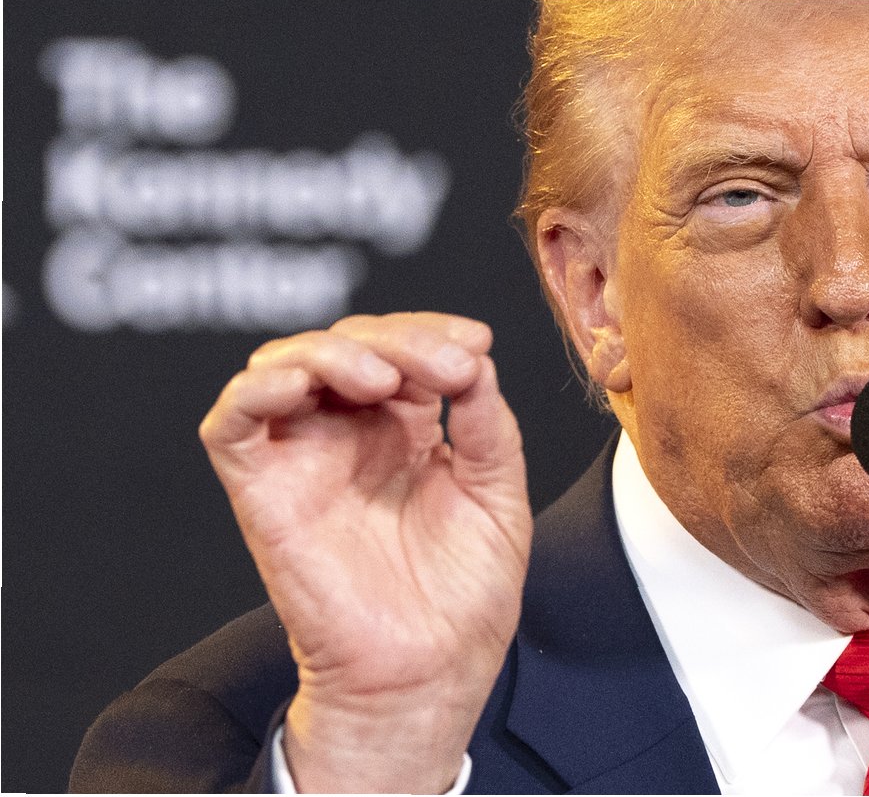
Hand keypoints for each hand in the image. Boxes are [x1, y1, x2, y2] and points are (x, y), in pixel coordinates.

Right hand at [199, 312, 531, 792]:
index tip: (475, 343)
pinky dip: (256, 389)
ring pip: (285, 363)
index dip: (433, 331)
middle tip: (445, 366)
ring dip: (331, 350)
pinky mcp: (263, 491)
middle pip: (348, 344)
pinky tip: (301, 384)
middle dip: (397, 338)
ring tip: (381, 378)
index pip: (402, 349)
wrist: (429, 674)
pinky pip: (232, 422)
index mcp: (405, 432)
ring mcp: (305, 458)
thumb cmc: (465, 599)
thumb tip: (475, 360)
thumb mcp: (498, 496)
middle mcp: (351, 436)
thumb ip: (488, 425)